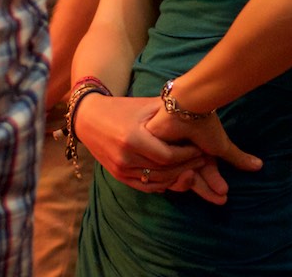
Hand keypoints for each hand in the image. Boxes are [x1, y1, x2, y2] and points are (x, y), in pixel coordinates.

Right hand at [73, 94, 207, 192]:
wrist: (88, 118)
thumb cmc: (121, 108)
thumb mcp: (144, 106)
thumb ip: (168, 110)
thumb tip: (196, 111)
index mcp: (132, 138)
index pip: (168, 155)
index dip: (188, 155)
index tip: (202, 150)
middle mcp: (125, 157)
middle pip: (165, 170)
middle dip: (187, 166)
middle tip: (203, 161)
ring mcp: (120, 169)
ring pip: (157, 181)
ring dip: (178, 177)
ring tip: (193, 168)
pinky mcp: (118, 176)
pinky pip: (146, 186)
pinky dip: (163, 184)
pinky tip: (174, 176)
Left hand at [145, 106, 261, 203]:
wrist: (186, 110)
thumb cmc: (205, 126)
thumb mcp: (222, 146)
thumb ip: (237, 158)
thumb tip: (260, 165)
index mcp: (198, 148)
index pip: (206, 170)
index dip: (214, 183)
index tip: (224, 195)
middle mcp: (184, 151)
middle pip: (194, 175)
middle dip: (208, 189)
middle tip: (222, 201)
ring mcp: (171, 152)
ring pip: (182, 176)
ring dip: (199, 185)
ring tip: (214, 193)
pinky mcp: (156, 153)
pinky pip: (167, 172)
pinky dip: (179, 176)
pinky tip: (191, 181)